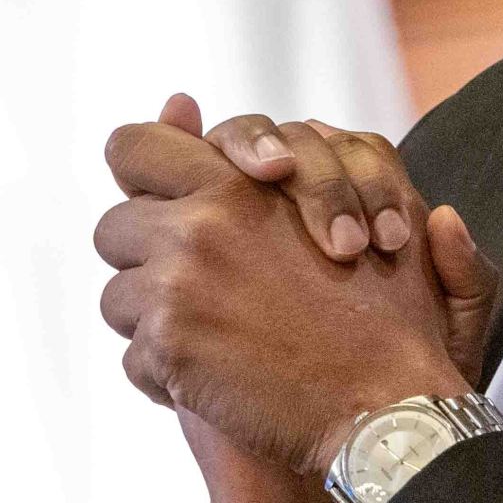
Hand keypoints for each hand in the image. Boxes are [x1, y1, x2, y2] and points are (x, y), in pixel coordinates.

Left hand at [94, 115, 465, 476]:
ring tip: (213, 341)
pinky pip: (132, 359)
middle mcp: (195, 227)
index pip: (133, 149)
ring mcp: (175, 288)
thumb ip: (248, 149)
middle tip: (194, 291)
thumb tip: (176, 100)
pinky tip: (216, 382)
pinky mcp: (168, 348)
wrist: (389, 401)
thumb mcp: (335, 198)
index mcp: (231, 185)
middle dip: (144, 260)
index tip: (160, 206)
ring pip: (116, 298)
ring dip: (154, 321)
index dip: (136, 176)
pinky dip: (166, 376)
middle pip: (113, 229)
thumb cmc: (374, 301)